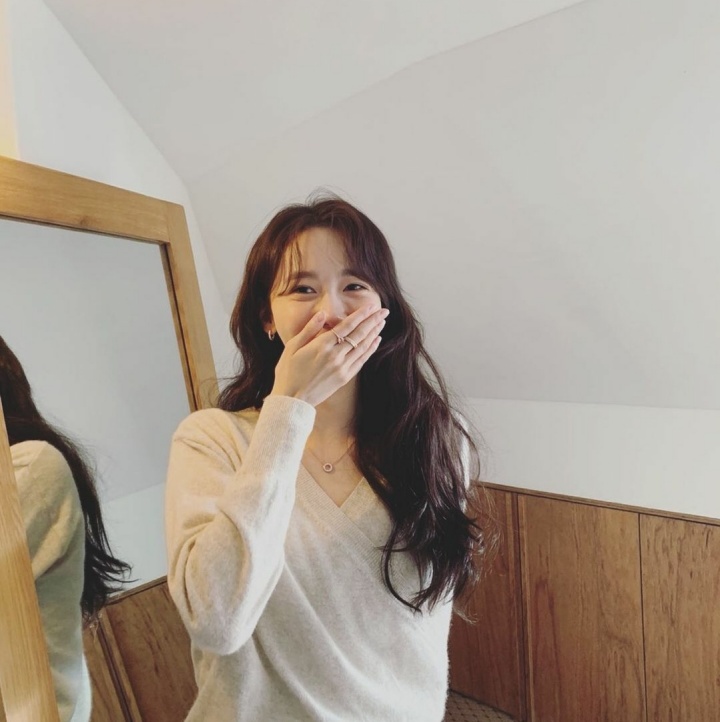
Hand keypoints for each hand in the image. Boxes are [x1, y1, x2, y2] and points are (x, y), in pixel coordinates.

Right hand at [269, 305, 387, 406]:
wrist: (293, 400)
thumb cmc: (288, 372)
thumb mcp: (292, 347)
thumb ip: (309, 329)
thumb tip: (323, 314)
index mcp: (321, 346)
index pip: (346, 326)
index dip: (360, 315)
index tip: (370, 306)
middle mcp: (335, 356)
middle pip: (359, 334)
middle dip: (372, 321)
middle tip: (384, 311)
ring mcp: (342, 368)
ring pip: (363, 346)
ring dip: (374, 333)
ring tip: (382, 322)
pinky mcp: (344, 378)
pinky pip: (361, 360)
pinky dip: (370, 349)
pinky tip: (376, 340)